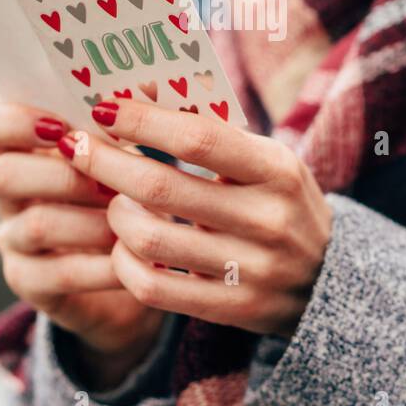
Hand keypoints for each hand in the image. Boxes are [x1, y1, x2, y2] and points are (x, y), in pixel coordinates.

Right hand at [0, 103, 165, 384]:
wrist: (138, 273)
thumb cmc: (133, 195)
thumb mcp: (132, 155)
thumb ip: (129, 120)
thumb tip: (151, 80)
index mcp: (23, 151)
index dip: (14, 123)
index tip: (60, 127)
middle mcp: (8, 196)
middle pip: (3, 175)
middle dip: (63, 174)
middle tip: (114, 179)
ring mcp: (15, 242)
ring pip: (37, 224)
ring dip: (91, 218)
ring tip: (135, 218)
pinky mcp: (32, 285)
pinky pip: (59, 274)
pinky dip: (102, 264)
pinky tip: (134, 257)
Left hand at [58, 97, 333, 338]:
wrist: (330, 283)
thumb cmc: (283, 205)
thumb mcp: (270, 162)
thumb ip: (215, 135)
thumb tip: (139, 95)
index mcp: (278, 170)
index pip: (198, 139)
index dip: (143, 122)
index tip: (103, 109)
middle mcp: (267, 220)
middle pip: (161, 188)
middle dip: (105, 163)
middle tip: (75, 147)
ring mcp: (251, 270)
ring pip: (149, 240)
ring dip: (114, 215)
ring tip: (111, 200)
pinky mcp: (232, 310)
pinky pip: (154, 288)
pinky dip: (125, 263)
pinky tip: (123, 246)